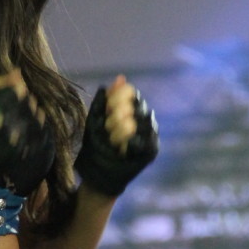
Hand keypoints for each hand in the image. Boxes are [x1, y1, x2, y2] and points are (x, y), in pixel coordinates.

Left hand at [74, 74, 158, 195]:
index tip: (106, 111)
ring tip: (112, 141)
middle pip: (133, 105)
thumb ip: (107, 98)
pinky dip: (128, 144)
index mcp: (131, 106)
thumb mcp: (96, 118)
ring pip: (135, 122)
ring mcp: (149, 132)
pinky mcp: (152, 148)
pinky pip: (141, 140)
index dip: (116, 99)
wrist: (99, 170)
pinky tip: (121, 149)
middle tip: (107, 129)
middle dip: (114, 118)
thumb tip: (121, 77)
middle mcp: (143, 116)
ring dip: (117, 133)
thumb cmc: (96, 143)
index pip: (129, 92)